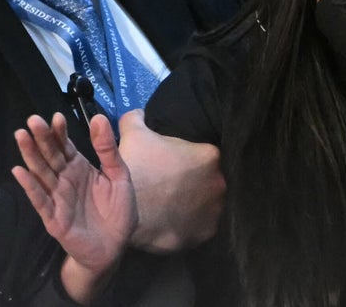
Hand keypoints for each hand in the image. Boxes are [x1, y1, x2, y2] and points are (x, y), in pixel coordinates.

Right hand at [12, 113, 136, 303]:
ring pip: (40, 172)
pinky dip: (30, 186)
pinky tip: (20, 171)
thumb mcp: (119, 176)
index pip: (66, 146)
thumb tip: (99, 117)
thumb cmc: (118, 211)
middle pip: (50, 155)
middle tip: (33, 119)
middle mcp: (65, 179)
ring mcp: (56, 197)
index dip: (60, 132)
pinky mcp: (52, 216)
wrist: (115, 247)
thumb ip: (108, 149)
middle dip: (41, 137)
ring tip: (21, 136)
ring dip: (30, 155)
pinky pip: (40, 199)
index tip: (56, 116)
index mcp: (80, 168)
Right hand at [118, 109, 225, 251]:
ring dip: (195, 202)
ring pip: (207, 202)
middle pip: (208, 178)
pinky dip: (191, 222)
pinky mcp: (207, 232)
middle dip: (193, 181)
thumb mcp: (133, 134)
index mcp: (209, 156)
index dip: (186, 159)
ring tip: (173, 204)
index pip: (203, 154)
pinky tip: (175, 219)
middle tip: (171, 185)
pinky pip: (202, 225)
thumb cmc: (134, 169)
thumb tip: (140, 112)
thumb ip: (138, 117)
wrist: (125, 212)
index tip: (171, 165)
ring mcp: (216, 209)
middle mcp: (220, 182)